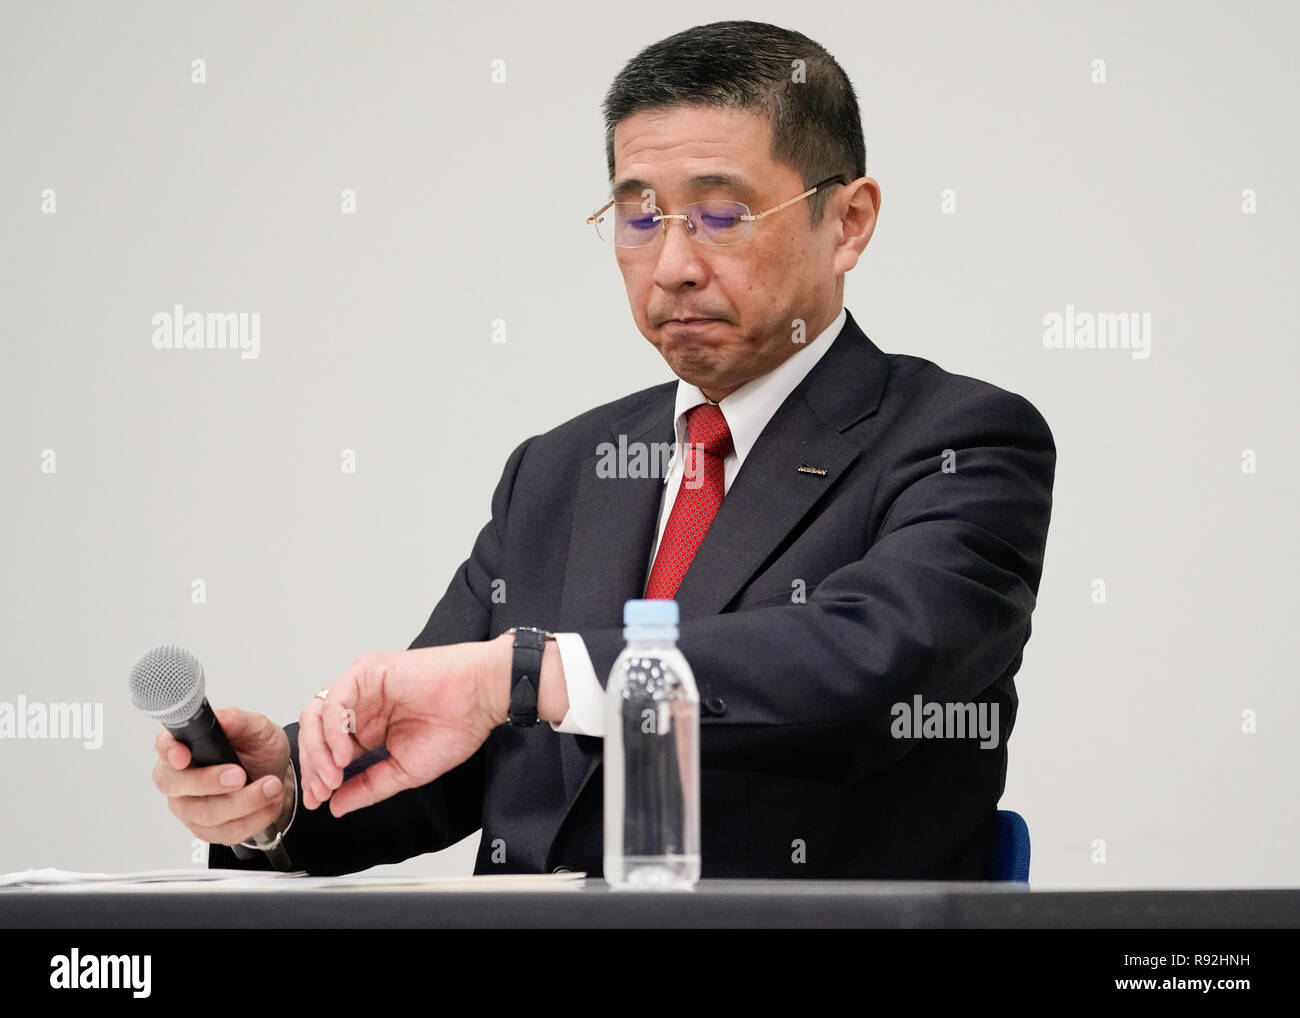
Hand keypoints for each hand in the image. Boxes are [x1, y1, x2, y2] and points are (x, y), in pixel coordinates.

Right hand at [152, 707, 292, 846]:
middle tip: (240, 776)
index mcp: (185, 745)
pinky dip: (253, 819)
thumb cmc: (258, 749)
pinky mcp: (206, 829)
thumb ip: (236, 720)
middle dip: (209, 782)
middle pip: (175, 786)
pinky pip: (224, 832)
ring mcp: (189, 806)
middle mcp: (179, 777)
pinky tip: (268, 804)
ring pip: (204, 813)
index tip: (184, 756)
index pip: (164, 746)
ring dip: (244, 802)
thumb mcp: (256, 726)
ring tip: (270, 786)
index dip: (169, 752)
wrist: (274, 775)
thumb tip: (220, 719)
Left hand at [297, 636, 512, 818]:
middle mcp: (360, 707)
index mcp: (368, 729)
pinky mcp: (367, 671)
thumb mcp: (404, 772)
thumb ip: (368, 787)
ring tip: (334, 774)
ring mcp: (362, 688)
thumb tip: (335, 806)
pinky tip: (347, 752)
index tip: (319, 801)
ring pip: (317, 715)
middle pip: (314, 734)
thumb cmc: (456, 728)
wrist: (480, 700)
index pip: (327, 751)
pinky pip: (335, 700)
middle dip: (314, 766)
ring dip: (319, 749)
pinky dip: (333, 730)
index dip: (318, 777)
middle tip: (323, 790)